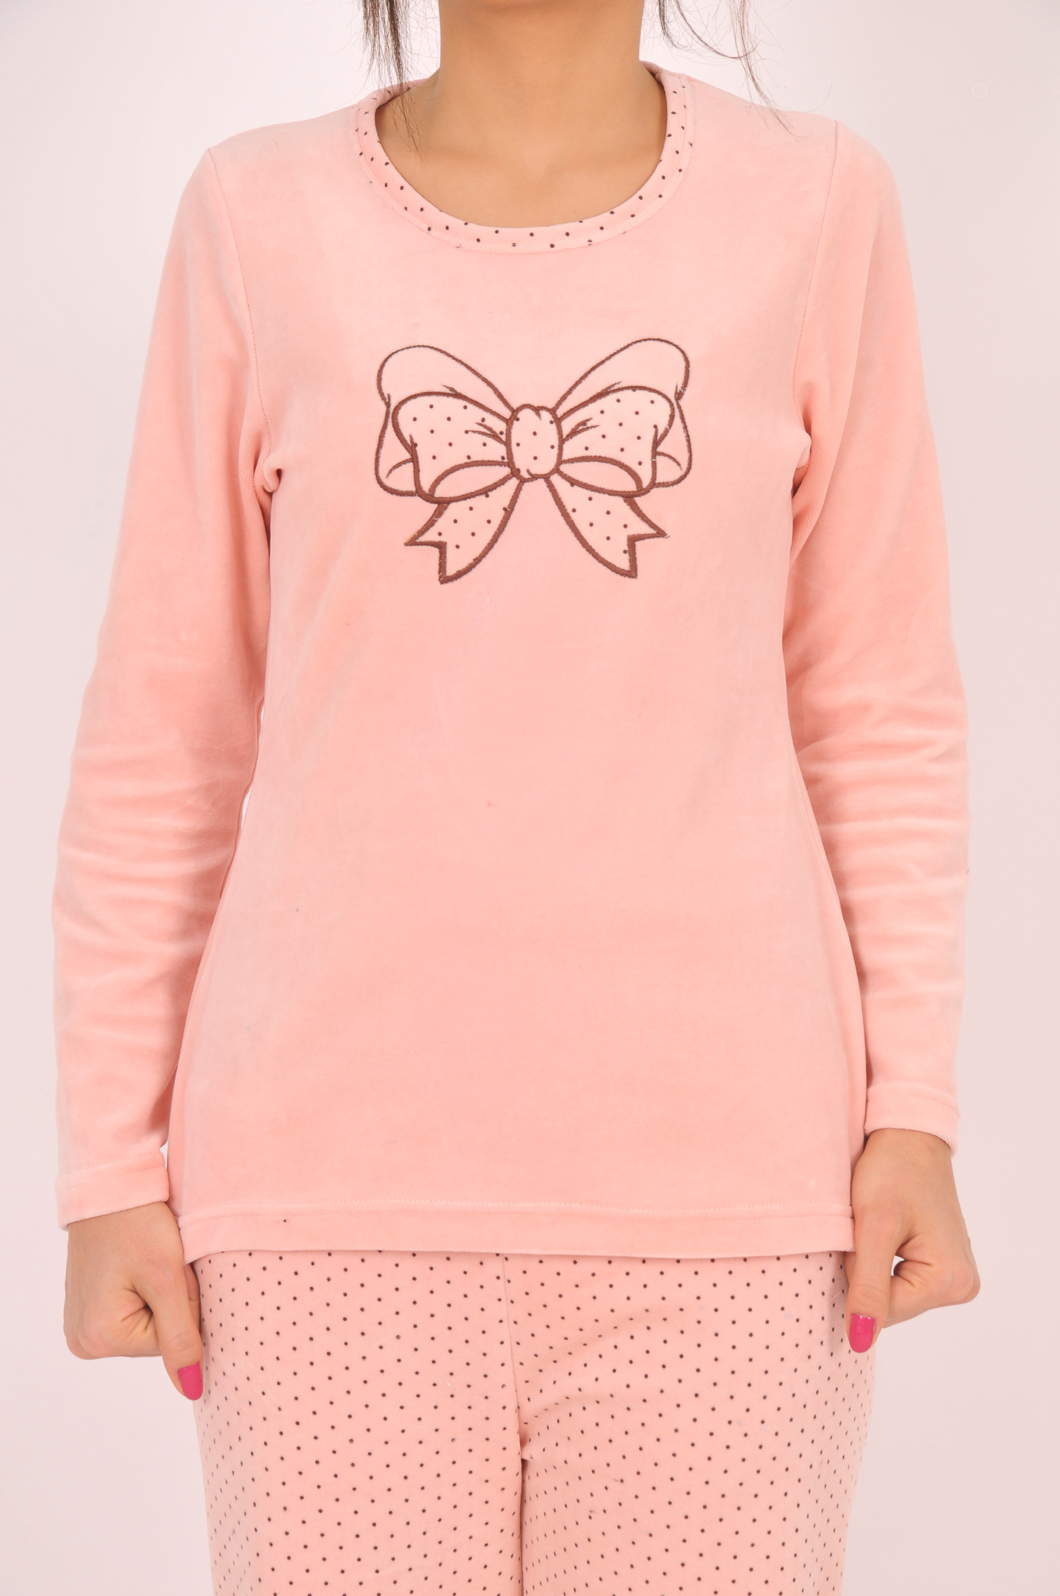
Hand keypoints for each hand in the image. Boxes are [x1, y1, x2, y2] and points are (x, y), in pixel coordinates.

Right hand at [64, 1200, 202, 1398]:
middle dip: (172, 1300)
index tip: (170, 1270)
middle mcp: (83, 1341)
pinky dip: (146, 1289)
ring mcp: (83, 1326)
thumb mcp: (167, 1279)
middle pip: (158, 1337)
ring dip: (161, 1294)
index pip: (172, 1343)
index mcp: (99, 1338)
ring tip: (147, 1260)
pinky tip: (136, 1264)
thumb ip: (181, 1337)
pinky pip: (134, 1311)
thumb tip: (192, 1389)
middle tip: (161, 1261)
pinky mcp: (89, 1308)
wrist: (110, 1187)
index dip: (184, 1305)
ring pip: (150, 1324)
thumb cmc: (137, 1224)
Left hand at [844, 1127, 978, 1351]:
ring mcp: (954, 1275)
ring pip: (890, 1294)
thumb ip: (868, 1288)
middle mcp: (961, 1285)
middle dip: (865, 1272)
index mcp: (951, 1281)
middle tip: (866, 1228)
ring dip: (871, 1265)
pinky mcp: (941, 1264)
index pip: (882, 1311)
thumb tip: (861, 1342)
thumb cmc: (892, 1171)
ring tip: (877, 1226)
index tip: (859, 1236)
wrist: (908, 1135)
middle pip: (889, 1306)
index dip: (857, 1275)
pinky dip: (881, 1258)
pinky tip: (886, 1230)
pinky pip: (898, 1279)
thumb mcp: (873, 1228)